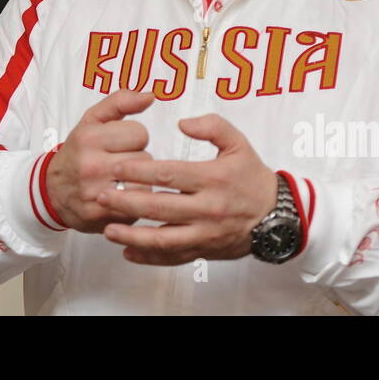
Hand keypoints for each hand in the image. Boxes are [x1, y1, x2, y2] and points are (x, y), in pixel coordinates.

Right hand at [45, 89, 155, 233]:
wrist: (51, 191)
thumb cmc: (78, 152)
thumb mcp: (91, 121)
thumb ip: (120, 102)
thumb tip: (150, 96)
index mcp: (89, 138)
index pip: (140, 133)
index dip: (134, 137)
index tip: (121, 143)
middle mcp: (91, 165)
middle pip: (145, 159)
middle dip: (137, 159)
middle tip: (119, 162)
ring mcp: (96, 193)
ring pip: (145, 184)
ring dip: (139, 182)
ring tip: (122, 180)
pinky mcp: (102, 217)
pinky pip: (137, 207)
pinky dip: (134, 203)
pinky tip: (121, 197)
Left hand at [93, 112, 278, 264]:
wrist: (277, 216)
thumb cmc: (253, 177)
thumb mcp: (239, 143)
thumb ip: (212, 127)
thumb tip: (183, 123)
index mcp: (213, 179)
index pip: (170, 175)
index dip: (141, 171)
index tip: (117, 167)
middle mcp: (208, 209)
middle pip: (160, 207)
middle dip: (127, 202)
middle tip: (101, 195)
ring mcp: (206, 233)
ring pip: (164, 239)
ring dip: (133, 235)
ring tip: (108, 229)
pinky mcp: (204, 250)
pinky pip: (173, 257)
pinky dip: (149, 257)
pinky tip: (128, 251)